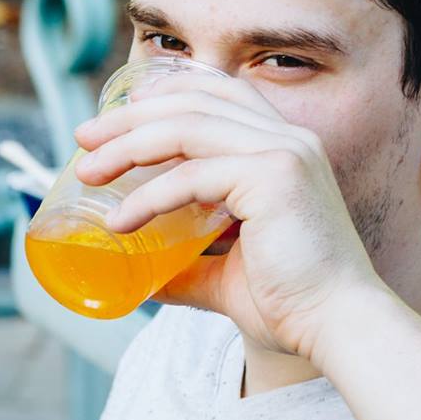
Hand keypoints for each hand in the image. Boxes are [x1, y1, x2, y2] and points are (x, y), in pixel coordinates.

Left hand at [72, 73, 386, 364]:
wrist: (337, 327)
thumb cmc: (291, 303)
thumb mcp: (226, 274)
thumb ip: (189, 266)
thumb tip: (144, 277)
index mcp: (283, 147)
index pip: (218, 92)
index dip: (163, 93)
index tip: (115, 117)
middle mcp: (287, 138)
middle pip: (192, 101)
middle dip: (130, 116)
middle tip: (83, 139)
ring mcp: (282, 153)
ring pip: (185, 128)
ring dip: (127, 146)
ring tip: (88, 173)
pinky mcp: (273, 179)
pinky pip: (192, 176)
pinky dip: (149, 195)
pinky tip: (120, 220)